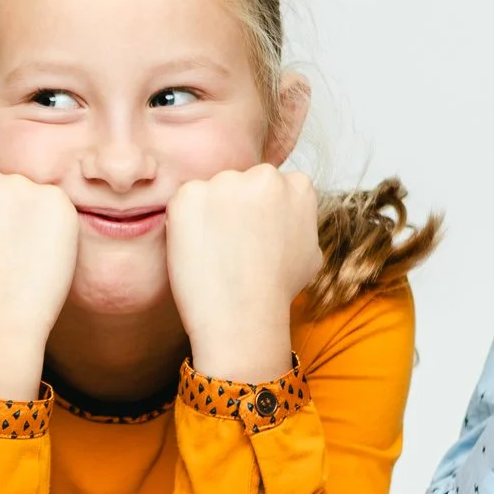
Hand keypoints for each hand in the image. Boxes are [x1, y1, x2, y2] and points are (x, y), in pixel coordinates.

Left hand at [166, 165, 321, 382]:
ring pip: (211, 192)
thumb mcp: (310, 251)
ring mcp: (225, 182)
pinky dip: (183, 224)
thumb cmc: (276, 292)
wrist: (242, 317)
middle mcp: (264, 176)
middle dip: (233, 208)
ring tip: (216, 253)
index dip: (260, 214)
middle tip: (232, 248)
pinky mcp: (189, 195)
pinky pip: (183, 203)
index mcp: (297, 185)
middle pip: (240, 183)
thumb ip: (299, 220)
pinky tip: (197, 250)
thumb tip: (288, 212)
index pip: (272, 186)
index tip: (255, 238)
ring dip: (208, 214)